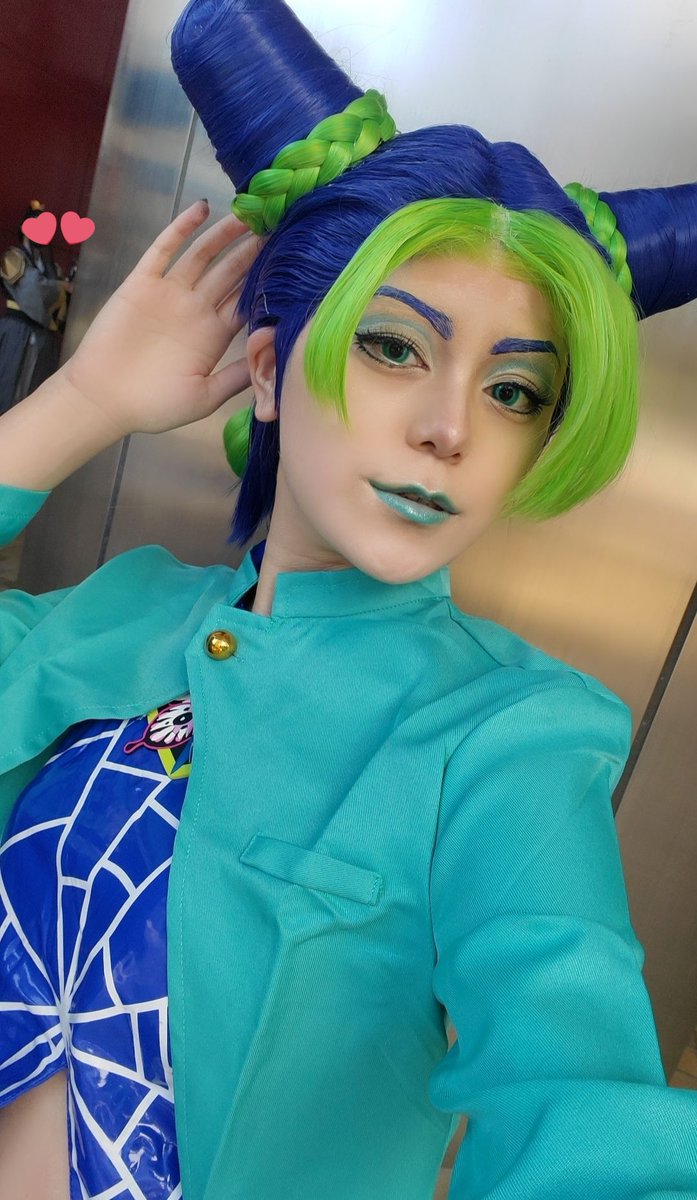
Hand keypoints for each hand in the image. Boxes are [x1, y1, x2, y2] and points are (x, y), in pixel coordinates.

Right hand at [63, 201, 263, 438]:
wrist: (104, 400)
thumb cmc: (154, 406)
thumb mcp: (205, 397)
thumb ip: (237, 376)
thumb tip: (271, 354)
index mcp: (214, 335)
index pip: (247, 301)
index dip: (267, 282)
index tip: (293, 262)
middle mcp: (196, 310)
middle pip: (231, 273)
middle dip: (253, 252)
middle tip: (279, 225)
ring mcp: (169, 294)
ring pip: (203, 255)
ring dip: (225, 234)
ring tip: (249, 213)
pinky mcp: (142, 284)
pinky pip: (164, 249)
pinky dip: (181, 228)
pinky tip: (201, 209)